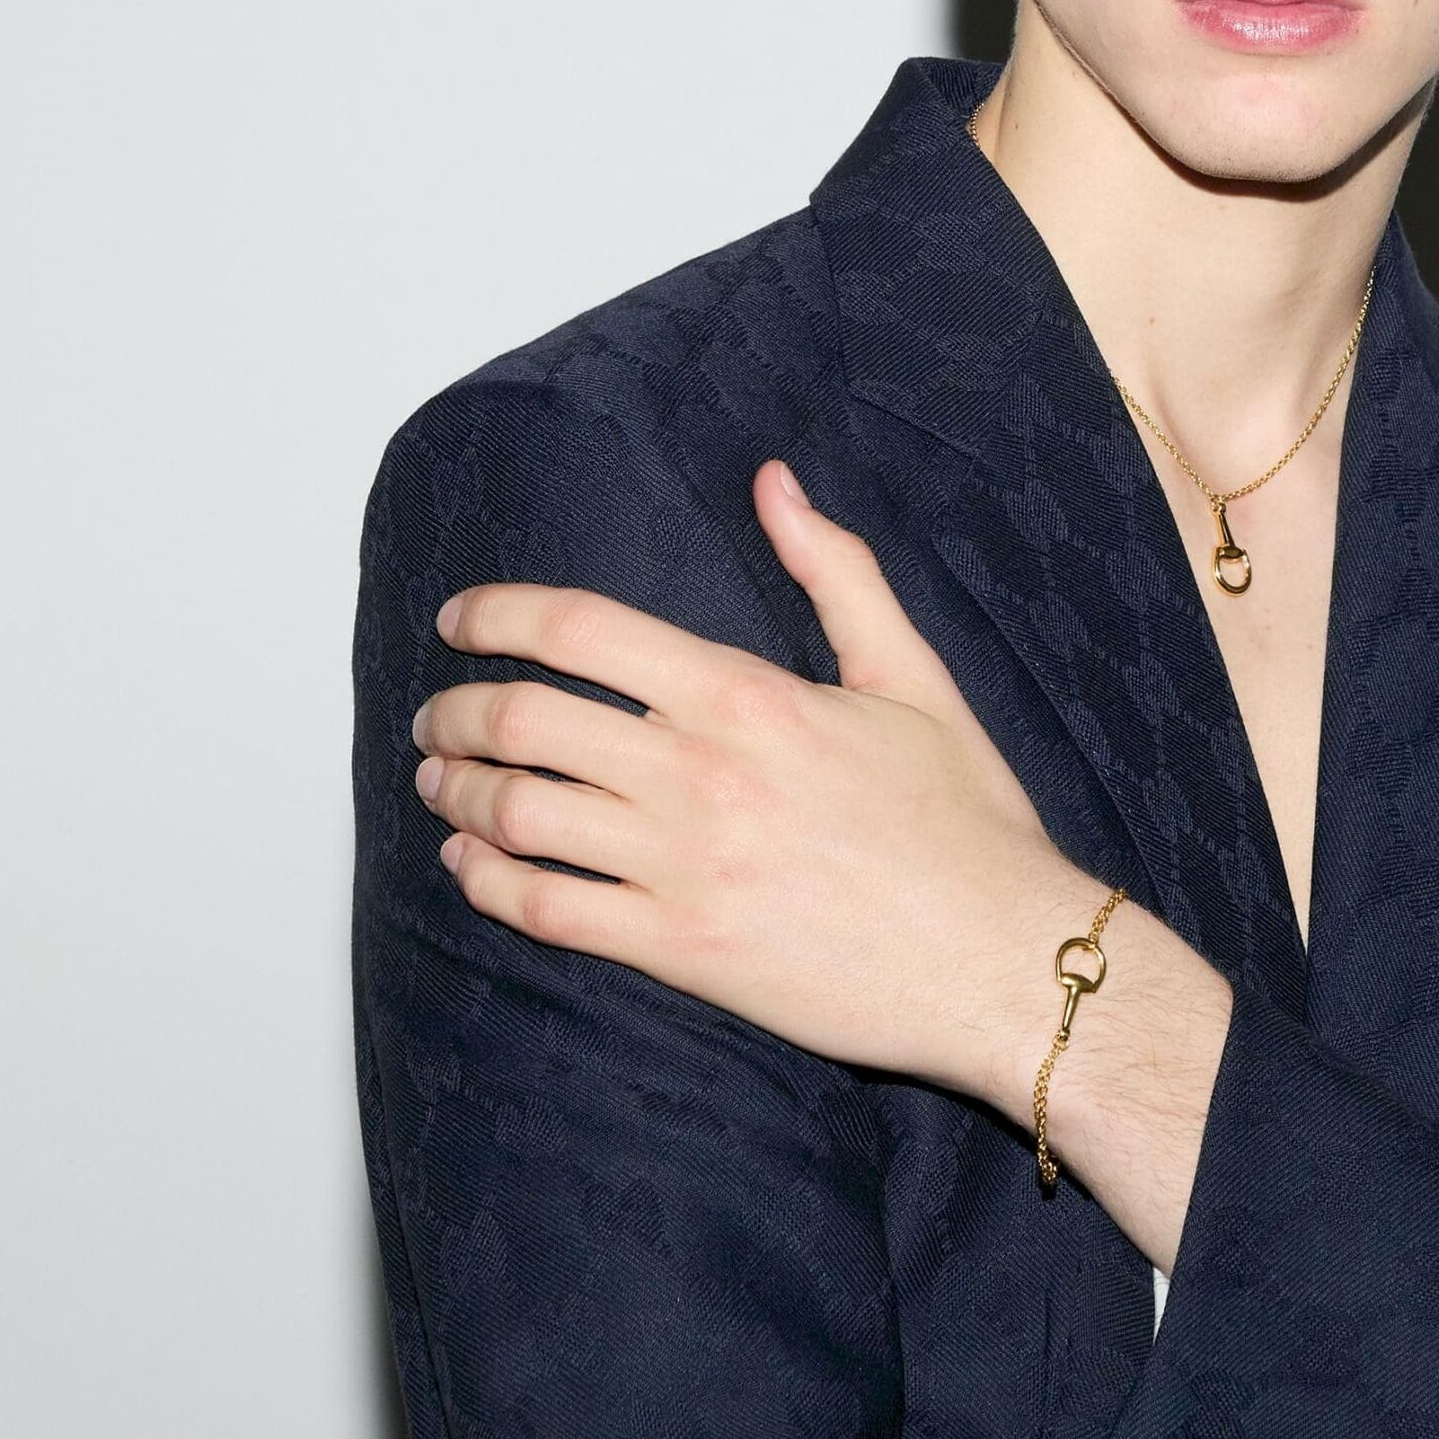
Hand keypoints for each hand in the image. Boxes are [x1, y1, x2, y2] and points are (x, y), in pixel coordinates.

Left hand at [409, 453, 1087, 1104]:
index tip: (459, 617)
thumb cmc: (963, 816)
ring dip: (457, 793)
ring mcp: (684, 867)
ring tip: (440, 783)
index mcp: (748, 696)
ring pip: (518, 818)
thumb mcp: (911, 674)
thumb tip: (775, 483)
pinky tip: (469, 866)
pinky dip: (487, 883)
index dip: (498, 614)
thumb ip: (836, 571)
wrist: (998, 955)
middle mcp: (701, 775)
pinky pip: (548, 912)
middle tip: (442, 713)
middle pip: (527, 721)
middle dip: (459, 710)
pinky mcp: (682, 950)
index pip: (581, 630)